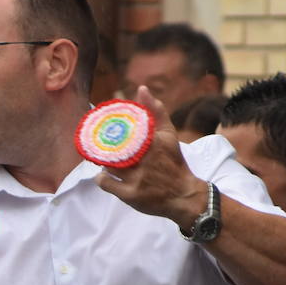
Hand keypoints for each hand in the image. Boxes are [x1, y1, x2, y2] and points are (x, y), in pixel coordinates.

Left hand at [96, 86, 207, 227]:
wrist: (184, 196)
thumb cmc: (173, 163)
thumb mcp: (168, 135)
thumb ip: (156, 111)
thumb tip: (141, 88)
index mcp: (154, 142)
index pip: (125, 130)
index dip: (110, 128)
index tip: (103, 126)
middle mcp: (145, 160)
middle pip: (114, 148)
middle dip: (105, 145)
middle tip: (101, 143)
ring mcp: (137, 178)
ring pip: (107, 165)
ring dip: (104, 162)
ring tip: (107, 159)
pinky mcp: (131, 195)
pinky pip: (106, 183)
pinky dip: (101, 178)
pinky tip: (105, 175)